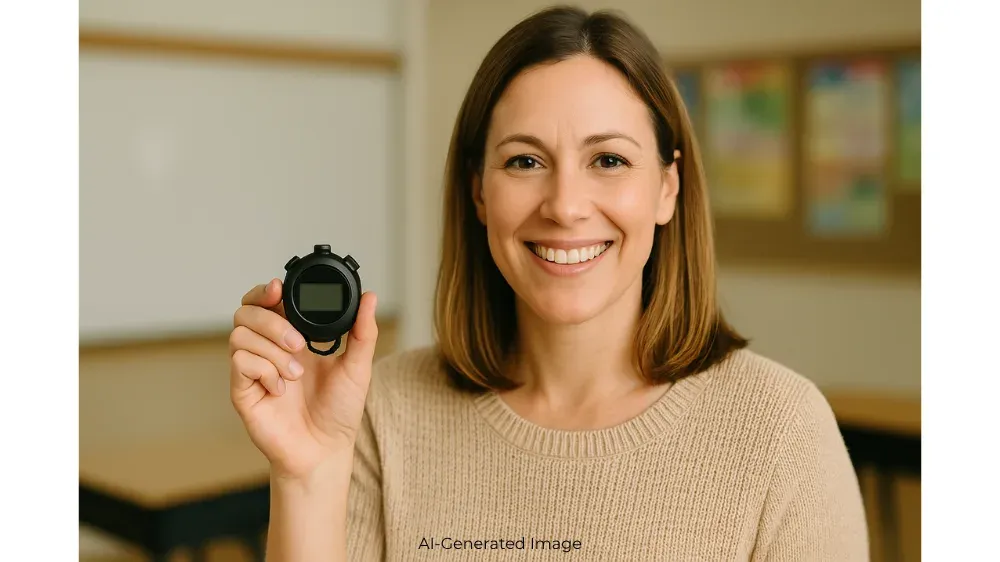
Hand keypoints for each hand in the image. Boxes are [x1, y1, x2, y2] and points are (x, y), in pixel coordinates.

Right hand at [229, 278, 378, 479]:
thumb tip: (371, 297)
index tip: (278, 288)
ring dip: (272, 349)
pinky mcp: (242, 390)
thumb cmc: (339, 410)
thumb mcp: (358, 367)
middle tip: (299, 343)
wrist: (326, 449)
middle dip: (271, 321)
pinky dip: (264, 370)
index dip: (266, 290)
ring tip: (297, 373)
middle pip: (245, 311)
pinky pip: (240, 362)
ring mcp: (253, 370)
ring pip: (240, 334)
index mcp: (292, 337)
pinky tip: (281, 388)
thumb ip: (363, 331)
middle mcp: (268, 349)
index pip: (266, 301)